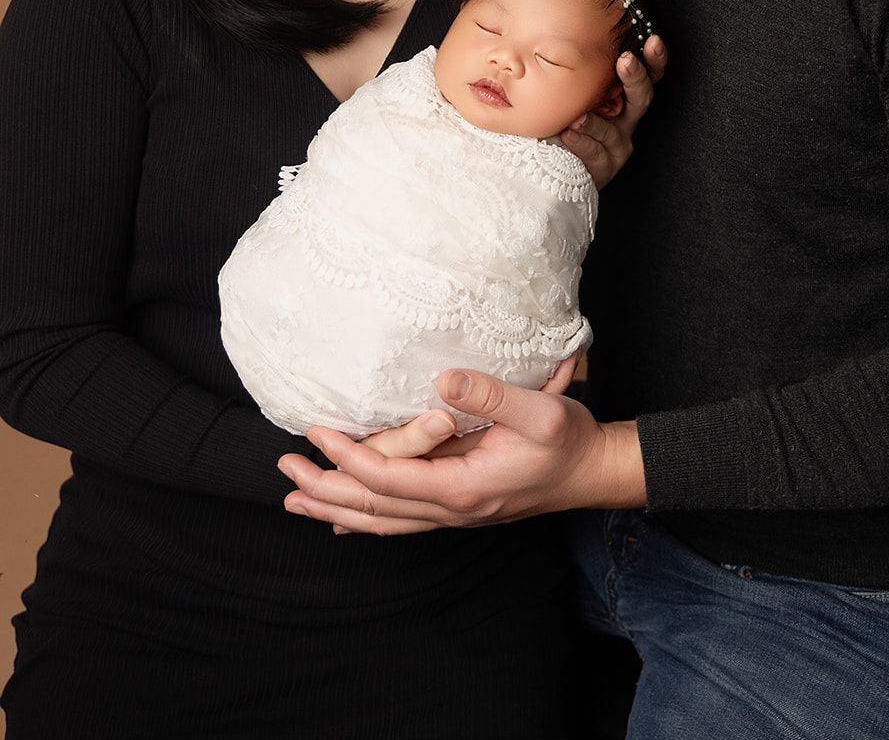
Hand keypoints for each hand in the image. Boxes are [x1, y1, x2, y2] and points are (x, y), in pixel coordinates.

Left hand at [278, 364, 644, 535]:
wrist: (591, 472)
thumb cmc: (566, 440)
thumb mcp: (538, 409)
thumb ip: (488, 395)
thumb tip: (442, 380)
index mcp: (462, 487)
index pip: (388, 477)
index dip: (347, 456)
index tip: (315, 431)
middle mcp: (451, 510)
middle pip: (373, 507)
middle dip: (325, 488)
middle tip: (283, 469)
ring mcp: (453, 514)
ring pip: (382, 519)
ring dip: (336, 507)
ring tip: (296, 497)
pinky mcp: (457, 509)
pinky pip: (400, 521)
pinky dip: (366, 520)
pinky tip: (343, 520)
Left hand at [562, 34, 666, 188]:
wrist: (550, 161)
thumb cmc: (560, 114)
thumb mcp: (567, 90)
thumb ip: (570, 69)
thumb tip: (555, 29)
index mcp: (622, 94)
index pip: (646, 73)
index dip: (654, 58)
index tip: (653, 40)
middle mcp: (626, 117)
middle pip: (642, 97)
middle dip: (636, 77)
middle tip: (626, 62)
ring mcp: (618, 142)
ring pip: (612, 130)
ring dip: (594, 122)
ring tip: (578, 118)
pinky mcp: (606, 166)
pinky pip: (595, 152)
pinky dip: (582, 143)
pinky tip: (568, 135)